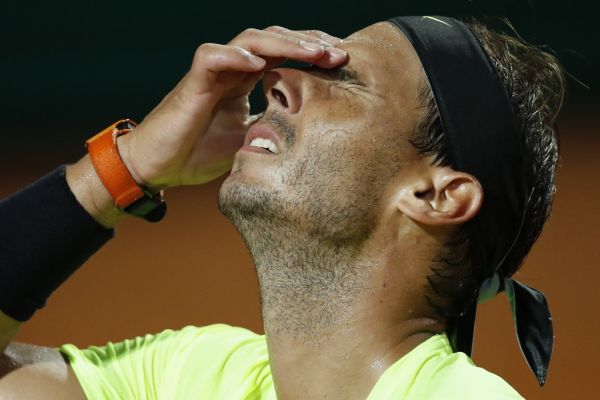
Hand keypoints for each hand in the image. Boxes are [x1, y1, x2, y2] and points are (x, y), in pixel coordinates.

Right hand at [119, 26, 347, 189]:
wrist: (158, 166)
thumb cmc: (199, 153)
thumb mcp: (249, 140)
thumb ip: (272, 126)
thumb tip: (311, 128)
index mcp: (247, 80)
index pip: (284, 54)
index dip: (313, 53)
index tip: (343, 61)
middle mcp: (233, 69)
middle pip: (274, 40)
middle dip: (309, 42)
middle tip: (340, 51)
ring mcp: (212, 72)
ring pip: (249, 41)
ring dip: (284, 44)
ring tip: (315, 52)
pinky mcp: (192, 82)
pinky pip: (212, 57)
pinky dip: (235, 56)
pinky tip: (259, 62)